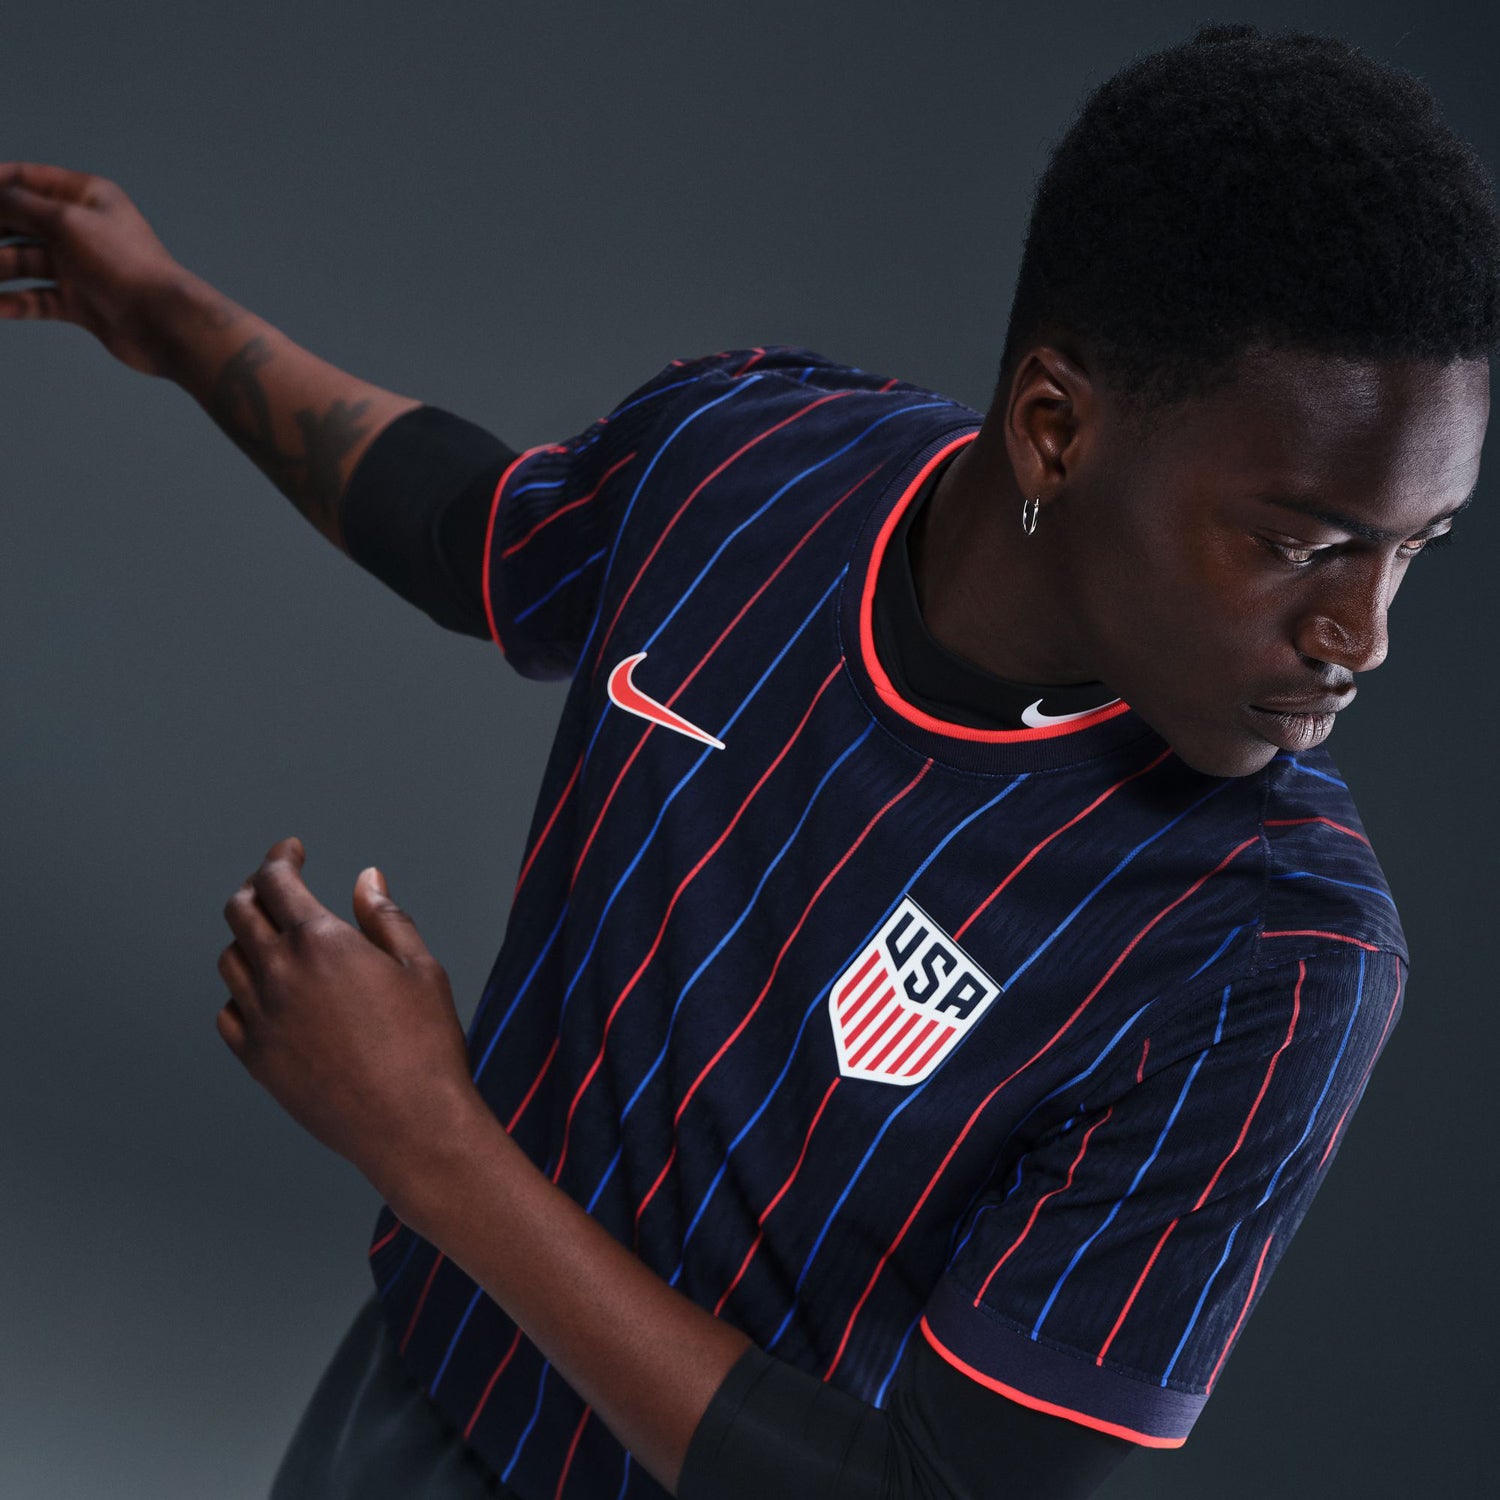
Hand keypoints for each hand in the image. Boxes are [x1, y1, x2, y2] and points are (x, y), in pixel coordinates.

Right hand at [0, 161, 191, 376]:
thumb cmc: (124, 265)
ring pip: (26, 263)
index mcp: (86, 196)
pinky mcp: (83, 304)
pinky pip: (40, 299)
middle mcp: (83, 228)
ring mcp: (82, 268)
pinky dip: (16, 302)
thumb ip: (19, 205)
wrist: (164, 323)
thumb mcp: (65, 221)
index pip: (26, 178)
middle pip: (20, 222)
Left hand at [216, 835, 481, 1193]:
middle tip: (276, 887)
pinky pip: (229, 1013)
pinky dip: (243, 994)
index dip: (280, 857)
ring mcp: (261, 1020)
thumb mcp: (420, 968)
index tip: (292, 852)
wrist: (410, 1125)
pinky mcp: (256, 1060)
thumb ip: (385, 917)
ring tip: (275, 940)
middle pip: (239, 912)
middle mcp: (280, 975)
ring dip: (248, 939)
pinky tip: (269, 995)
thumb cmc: (427, 1044)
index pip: (275, 881)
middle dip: (255, 889)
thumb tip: (366, 879)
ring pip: (229, 961)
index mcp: (321, 942)